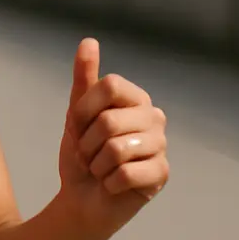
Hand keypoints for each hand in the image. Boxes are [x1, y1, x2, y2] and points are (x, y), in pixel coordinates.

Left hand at [57, 37, 167, 239]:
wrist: (82, 198)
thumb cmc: (82, 154)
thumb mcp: (77, 114)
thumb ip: (85, 78)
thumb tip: (89, 41)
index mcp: (135, 98)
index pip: (109, 85)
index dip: (83, 110)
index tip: (78, 126)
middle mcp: (154, 117)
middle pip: (109, 120)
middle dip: (87, 143)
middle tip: (90, 154)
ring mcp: (161, 146)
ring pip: (116, 149)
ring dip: (97, 165)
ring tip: (101, 169)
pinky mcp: (161, 175)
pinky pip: (125, 174)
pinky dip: (109, 183)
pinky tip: (113, 184)